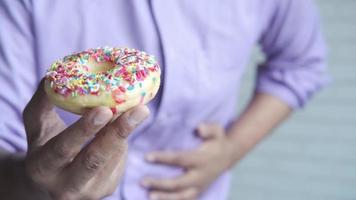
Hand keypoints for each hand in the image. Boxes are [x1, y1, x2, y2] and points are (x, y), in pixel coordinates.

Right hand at [23, 80, 148, 199]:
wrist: (49, 182)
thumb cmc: (43, 145)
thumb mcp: (37, 125)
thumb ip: (43, 102)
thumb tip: (57, 73)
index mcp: (42, 168)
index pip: (63, 149)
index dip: (84, 130)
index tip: (104, 109)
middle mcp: (66, 187)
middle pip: (95, 160)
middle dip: (118, 132)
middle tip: (140, 109)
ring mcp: (90, 192)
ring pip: (114, 157)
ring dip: (126, 131)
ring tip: (138, 109)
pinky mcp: (108, 189)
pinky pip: (121, 160)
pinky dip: (124, 138)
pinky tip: (125, 124)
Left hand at [141, 123, 234, 199]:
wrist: (229, 155)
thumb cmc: (217, 140)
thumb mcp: (217, 130)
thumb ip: (208, 128)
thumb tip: (199, 128)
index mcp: (202, 159)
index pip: (180, 159)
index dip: (163, 158)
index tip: (147, 156)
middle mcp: (201, 176)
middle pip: (178, 183)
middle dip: (160, 183)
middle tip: (143, 181)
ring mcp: (200, 186)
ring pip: (181, 196)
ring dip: (165, 197)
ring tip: (149, 196)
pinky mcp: (199, 192)